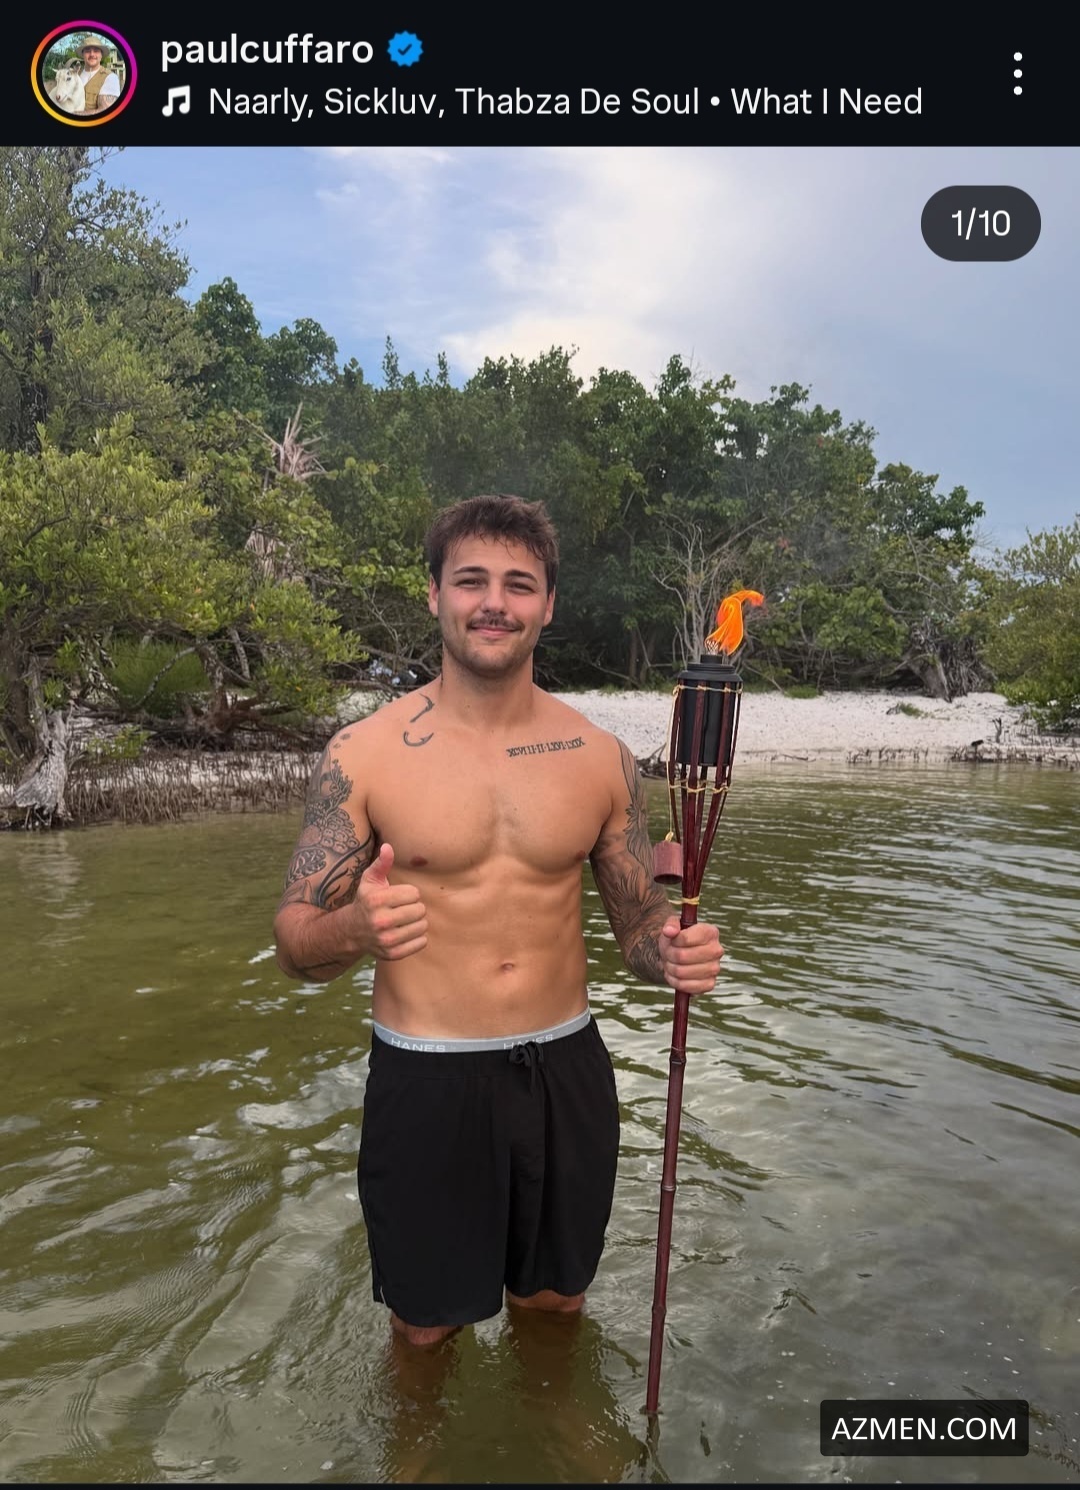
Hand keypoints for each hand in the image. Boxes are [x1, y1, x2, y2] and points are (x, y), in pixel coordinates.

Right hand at [352, 843, 427, 960]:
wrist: (352, 931)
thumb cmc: (367, 901)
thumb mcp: (370, 880)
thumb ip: (381, 863)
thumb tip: (388, 847)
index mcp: (376, 900)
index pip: (414, 894)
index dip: (409, 893)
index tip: (400, 896)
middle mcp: (380, 921)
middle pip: (420, 910)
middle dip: (415, 907)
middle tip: (404, 909)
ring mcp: (386, 940)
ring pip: (423, 926)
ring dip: (418, 922)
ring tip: (405, 920)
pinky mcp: (393, 954)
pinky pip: (421, 942)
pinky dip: (418, 937)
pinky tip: (406, 932)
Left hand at [658, 917, 722, 995]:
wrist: (680, 956)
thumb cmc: (677, 939)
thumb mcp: (673, 926)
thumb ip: (671, 924)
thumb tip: (669, 931)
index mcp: (710, 932)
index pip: (685, 938)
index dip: (673, 941)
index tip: (672, 940)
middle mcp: (717, 950)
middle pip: (682, 956)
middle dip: (669, 955)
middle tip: (668, 954)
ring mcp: (715, 968)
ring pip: (682, 972)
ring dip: (670, 969)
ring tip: (670, 963)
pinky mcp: (710, 984)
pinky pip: (687, 986)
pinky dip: (676, 982)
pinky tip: (674, 975)